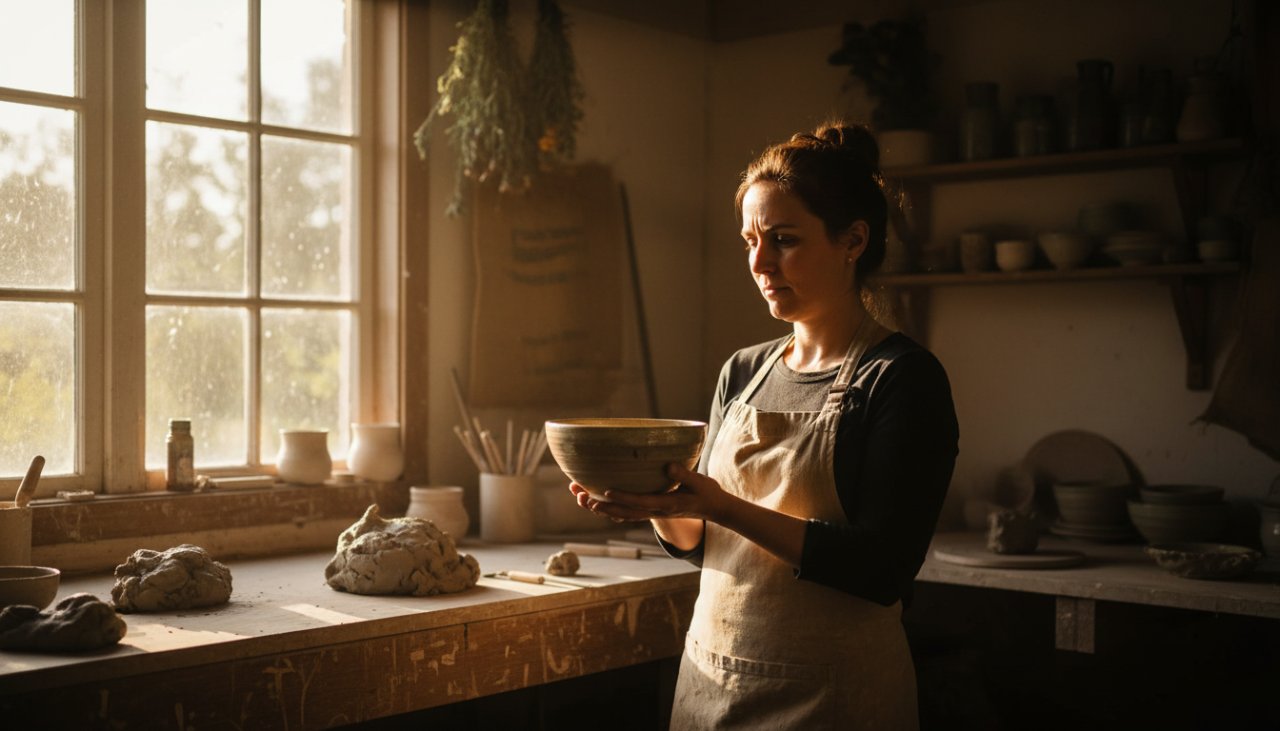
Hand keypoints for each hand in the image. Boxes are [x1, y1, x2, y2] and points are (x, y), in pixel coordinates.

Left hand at [566, 463, 730, 523]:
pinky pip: (627, 513)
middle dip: (602, 506)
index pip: (640, 502)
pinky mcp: (652, 510)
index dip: (622, 498)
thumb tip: (668, 465)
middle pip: (624, 512)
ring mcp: (652, 512)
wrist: (715, 509)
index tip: (605, 491)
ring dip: (602, 509)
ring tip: (582, 500)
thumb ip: (684, 474)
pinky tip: (598, 505)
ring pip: (622, 515)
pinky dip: (611, 511)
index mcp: (666, 504)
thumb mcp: (699, 482)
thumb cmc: (707, 493)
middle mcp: (656, 511)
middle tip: (581, 498)